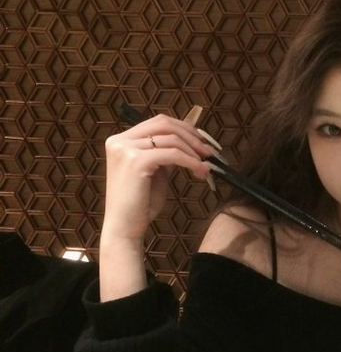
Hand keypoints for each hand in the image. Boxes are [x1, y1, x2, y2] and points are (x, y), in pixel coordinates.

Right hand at [101, 114, 213, 242]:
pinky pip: (172, 154)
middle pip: (165, 124)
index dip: (184, 129)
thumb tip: (191, 141)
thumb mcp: (155, 171)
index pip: (158, 123)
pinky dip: (190, 161)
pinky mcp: (136, 161)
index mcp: (121, 140)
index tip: (203, 141)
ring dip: (194, 151)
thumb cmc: (140, 204)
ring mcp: (126, 149)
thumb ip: (166, 153)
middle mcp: (120, 140)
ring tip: (207, 165)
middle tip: (210, 151)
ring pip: (171, 138)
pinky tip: (201, 171)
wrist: (124, 228)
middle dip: (191, 136)